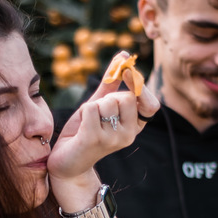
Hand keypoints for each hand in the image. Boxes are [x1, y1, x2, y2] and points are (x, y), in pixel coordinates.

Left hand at [48, 51, 159, 207]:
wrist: (65, 162)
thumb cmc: (83, 132)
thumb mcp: (98, 104)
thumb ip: (111, 82)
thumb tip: (123, 55)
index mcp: (134, 127)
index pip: (151, 104)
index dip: (140, 87)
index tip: (127, 75)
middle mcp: (128, 135)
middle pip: (126, 97)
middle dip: (108, 97)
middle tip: (97, 114)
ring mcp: (113, 139)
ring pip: (107, 101)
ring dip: (92, 106)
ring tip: (87, 123)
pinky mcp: (95, 140)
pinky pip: (91, 108)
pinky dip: (83, 112)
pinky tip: (81, 128)